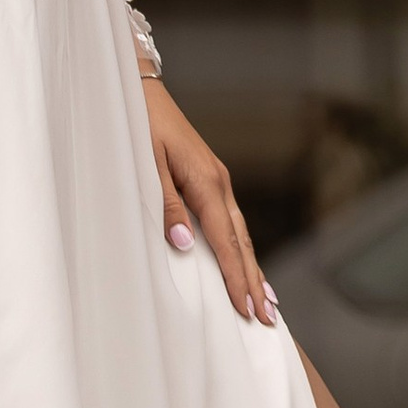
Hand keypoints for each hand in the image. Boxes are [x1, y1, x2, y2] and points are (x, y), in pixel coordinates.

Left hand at [144, 78, 277, 324]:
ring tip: (268, 300)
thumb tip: (183, 244)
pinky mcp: (210, 175)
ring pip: (241, 231)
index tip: (247, 310)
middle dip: (255, 281)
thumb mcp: (145, 164)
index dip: (236, 278)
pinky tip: (245, 258)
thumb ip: (165, 204)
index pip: (226, 241)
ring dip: (253, 266)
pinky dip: (242, 245)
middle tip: (269, 320)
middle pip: (242, 240)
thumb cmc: (138, 124)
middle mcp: (219, 182)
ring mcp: (217, 178)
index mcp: (206, 182)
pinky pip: (231, 219)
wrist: (139, 88)